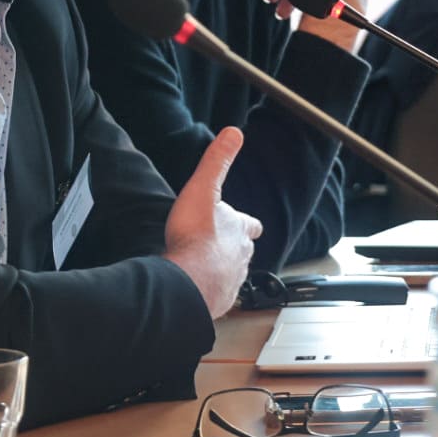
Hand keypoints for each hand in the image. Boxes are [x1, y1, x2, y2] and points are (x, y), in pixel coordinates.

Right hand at [162, 127, 262, 317]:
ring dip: (223, 272)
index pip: (250, 225)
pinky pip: (217, 297)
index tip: (249, 225)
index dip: (248, 224)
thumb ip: (217, 161)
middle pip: (243, 252)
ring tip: (211, 270)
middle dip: (234, 249)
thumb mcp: (204, 188)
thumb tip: (233, 134)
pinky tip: (201, 293)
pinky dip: (211, 293)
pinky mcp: (218, 302)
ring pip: (233, 275)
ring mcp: (231, 282)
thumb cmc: (194, 236)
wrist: (187, 280)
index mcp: (238, 230)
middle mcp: (241, 257)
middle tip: (222, 248)